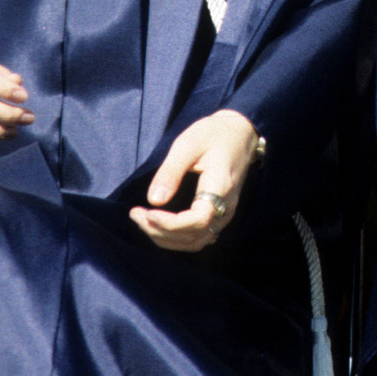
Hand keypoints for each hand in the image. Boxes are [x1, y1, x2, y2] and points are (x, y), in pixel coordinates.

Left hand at [129, 109, 260, 251]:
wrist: (241, 133)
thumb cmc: (214, 134)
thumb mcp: (188, 144)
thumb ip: (171, 172)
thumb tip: (153, 201)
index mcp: (221, 186)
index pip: (197, 220)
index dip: (169, 223)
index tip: (145, 211)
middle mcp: (227, 206)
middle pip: (194, 235)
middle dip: (159, 231)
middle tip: (135, 214)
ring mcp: (226, 213)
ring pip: (196, 242)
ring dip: (166, 238)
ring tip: (143, 221)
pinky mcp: (220, 215)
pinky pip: (199, 238)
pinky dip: (176, 238)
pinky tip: (158, 225)